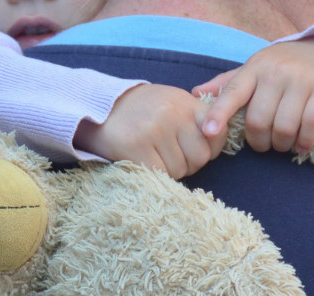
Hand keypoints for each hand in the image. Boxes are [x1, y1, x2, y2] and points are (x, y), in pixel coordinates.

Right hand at [74, 84, 226, 178]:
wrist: (97, 107)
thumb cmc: (139, 111)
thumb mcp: (171, 102)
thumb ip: (195, 118)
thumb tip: (217, 141)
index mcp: (185, 102)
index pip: (217, 135)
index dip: (208, 149)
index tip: (191, 149)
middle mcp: (173, 113)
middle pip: (200, 157)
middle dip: (188, 164)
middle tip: (168, 156)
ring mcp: (155, 130)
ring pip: (180, 170)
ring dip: (169, 170)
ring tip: (152, 155)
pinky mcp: (136, 147)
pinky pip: (160, 174)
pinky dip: (154, 175)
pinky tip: (142, 162)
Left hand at [192, 37, 313, 153]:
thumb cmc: (283, 65)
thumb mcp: (254, 68)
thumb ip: (227, 84)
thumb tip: (195, 94)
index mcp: (253, 69)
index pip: (232, 93)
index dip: (219, 114)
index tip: (208, 132)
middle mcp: (275, 72)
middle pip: (258, 120)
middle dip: (258, 142)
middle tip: (263, 145)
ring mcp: (301, 80)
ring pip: (284, 127)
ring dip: (281, 145)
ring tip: (282, 145)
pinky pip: (310, 124)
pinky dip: (304, 142)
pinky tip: (301, 146)